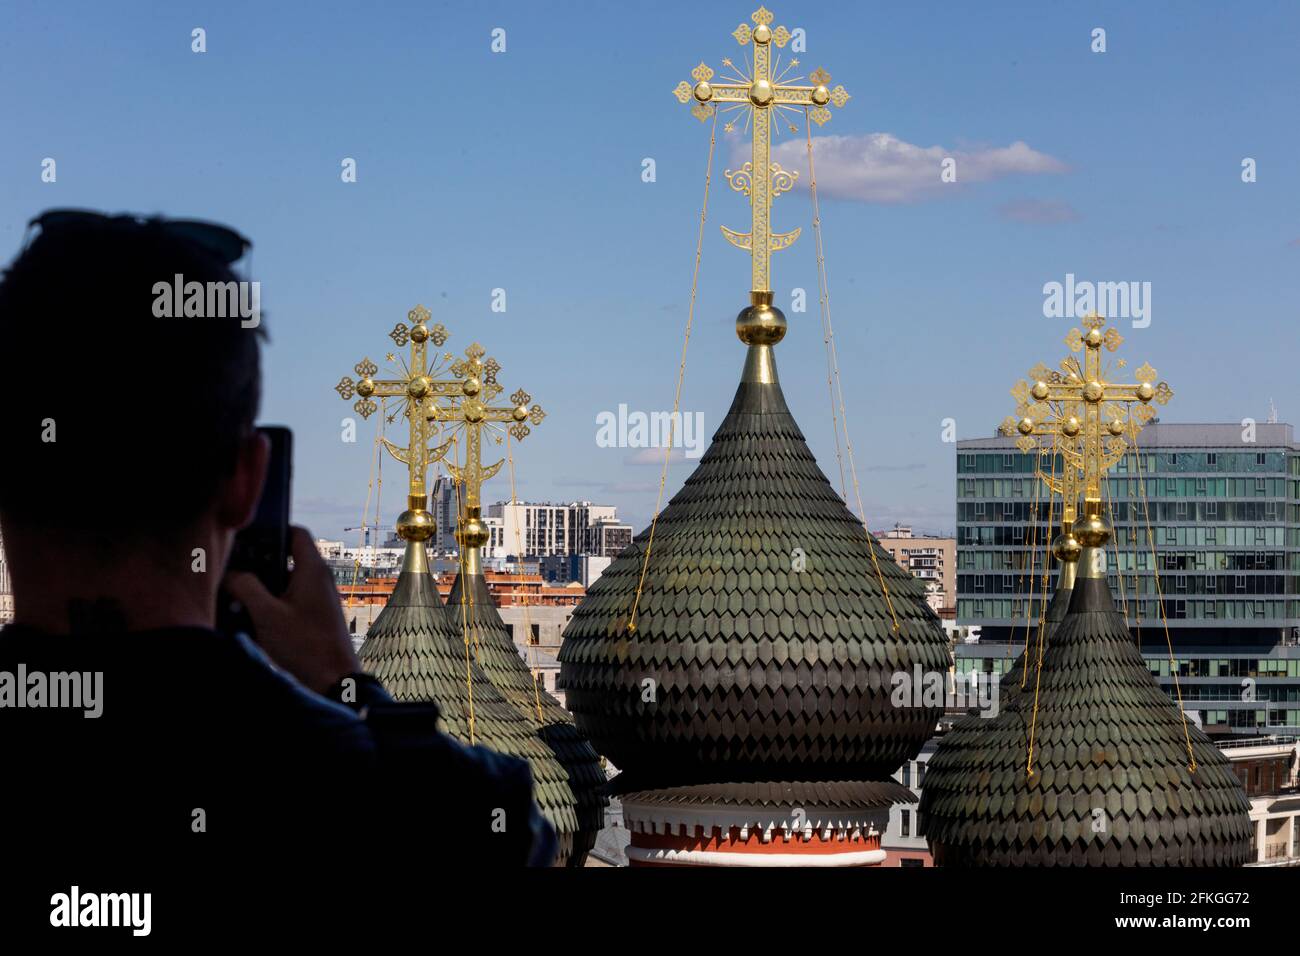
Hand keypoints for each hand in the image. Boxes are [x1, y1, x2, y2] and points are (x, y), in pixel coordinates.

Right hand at [224, 526, 360, 694]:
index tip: (248, 539)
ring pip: (283, 584)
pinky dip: (269, 608)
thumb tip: (229, 574)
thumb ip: (245, 586)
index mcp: (312, 570)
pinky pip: (287, 604)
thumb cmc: (306, 647)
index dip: (272, 530)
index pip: (295, 533)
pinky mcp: (313, 620)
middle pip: (285, 559)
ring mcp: (317, 601)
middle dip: (258, 566)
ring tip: (235, 601)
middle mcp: (318, 581)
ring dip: (260, 591)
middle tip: (233, 574)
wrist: (335, 684)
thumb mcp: (266, 614)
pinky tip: (249, 623)